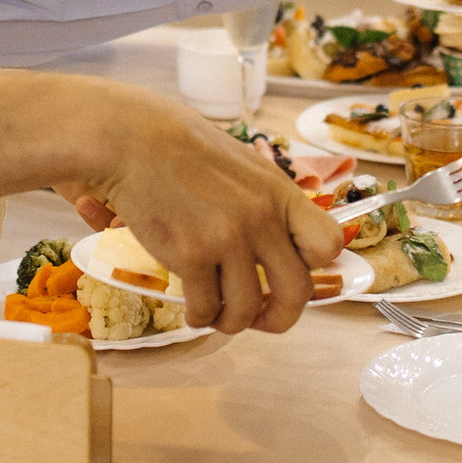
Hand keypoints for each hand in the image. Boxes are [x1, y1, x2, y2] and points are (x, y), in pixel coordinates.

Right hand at [56, 95, 342, 334]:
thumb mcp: (244, 168)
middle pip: (297, 292)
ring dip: (231, 321)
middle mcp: (261, 218)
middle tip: (260, 319)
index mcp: (279, 193)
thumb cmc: (184, 150)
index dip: (315, 267)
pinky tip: (192, 308)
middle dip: (280, 317)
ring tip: (215, 313)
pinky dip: (200, 317)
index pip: (328, 243)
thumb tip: (283, 244)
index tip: (291, 273)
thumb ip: (267, 204)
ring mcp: (227, 238)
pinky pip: (206, 308)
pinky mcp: (190, 255)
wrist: (133, 141)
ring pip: (246, 309)